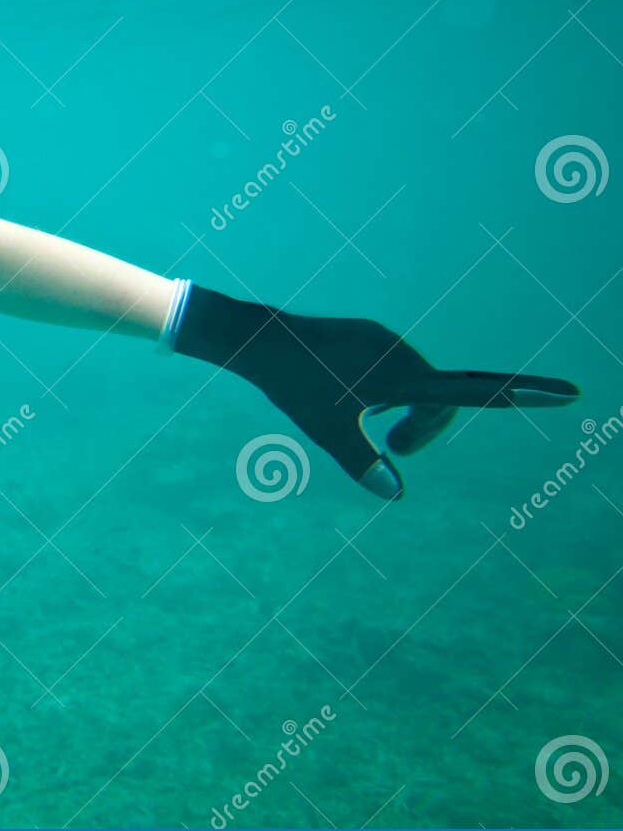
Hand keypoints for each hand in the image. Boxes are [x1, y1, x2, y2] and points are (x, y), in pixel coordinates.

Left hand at [172, 284, 579, 497]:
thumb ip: (364, 464)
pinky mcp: (372, 336)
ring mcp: (388, 342)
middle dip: (424, 432)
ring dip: (405, 413)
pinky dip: (387, 393)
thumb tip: (394, 494)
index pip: (477, 391)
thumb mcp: (329, 433)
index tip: (569, 393)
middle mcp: (403, 355)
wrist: (261, 340)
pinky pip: (395, 370)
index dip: (526, 395)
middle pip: (441, 403)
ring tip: (372, 425)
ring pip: (418, 387)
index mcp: (403, 378)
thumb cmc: (295, 388)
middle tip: (396, 452)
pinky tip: (349, 392)